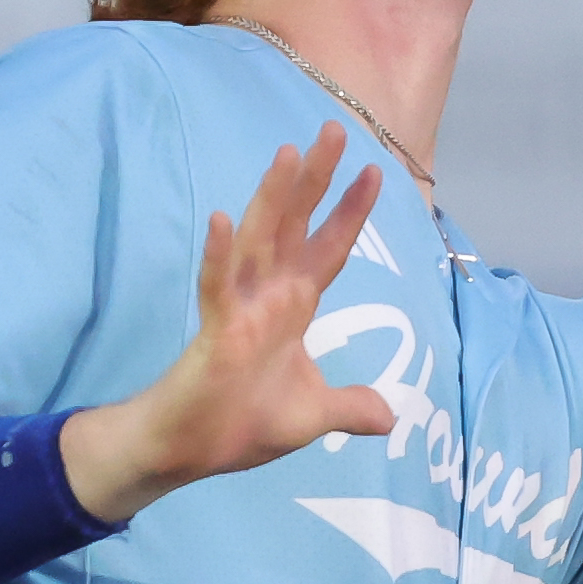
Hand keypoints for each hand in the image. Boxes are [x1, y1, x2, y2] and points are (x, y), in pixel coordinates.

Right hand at [62, 124, 391, 521]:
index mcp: (293, 307)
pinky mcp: (214, 331)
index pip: (329, 248)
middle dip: (315, 179)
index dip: (351, 212)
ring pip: (258, 240)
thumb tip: (390, 417)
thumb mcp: (312, 416)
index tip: (376, 171)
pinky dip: (218, 255)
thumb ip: (349, 408)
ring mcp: (240, 307)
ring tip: (288, 153)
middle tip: (333, 130)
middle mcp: (269, 295)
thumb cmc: (242, 424)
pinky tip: (221, 221)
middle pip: (296, 226)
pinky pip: (215, 286)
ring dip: (272, 198)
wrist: (193, 453)